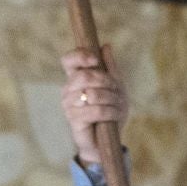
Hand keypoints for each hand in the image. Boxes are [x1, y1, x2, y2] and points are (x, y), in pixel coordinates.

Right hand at [61, 46, 128, 165]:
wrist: (107, 139)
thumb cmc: (110, 110)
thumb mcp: (116, 86)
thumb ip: (110, 67)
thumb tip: (105, 46)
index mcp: (76, 78)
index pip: (68, 60)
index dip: (80, 56)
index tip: (95, 60)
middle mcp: (68, 90)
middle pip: (84, 76)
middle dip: (106, 82)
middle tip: (117, 90)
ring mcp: (68, 105)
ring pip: (93, 94)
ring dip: (112, 99)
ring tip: (118, 105)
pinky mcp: (74, 120)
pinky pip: (95, 110)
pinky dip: (110, 112)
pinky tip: (114, 116)